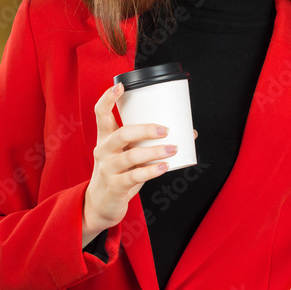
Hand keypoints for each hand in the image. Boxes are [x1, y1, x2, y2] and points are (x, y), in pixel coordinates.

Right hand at [82, 82, 196, 246]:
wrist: (100, 204)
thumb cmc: (119, 172)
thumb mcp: (128, 154)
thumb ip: (151, 143)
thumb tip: (190, 133)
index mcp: (105, 138)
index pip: (101, 114)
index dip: (108, 98)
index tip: (121, 86)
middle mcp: (103, 150)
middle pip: (121, 133)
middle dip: (145, 129)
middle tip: (166, 129)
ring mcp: (107, 169)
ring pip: (131, 155)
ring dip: (155, 151)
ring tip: (173, 148)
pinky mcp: (114, 186)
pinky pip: (134, 176)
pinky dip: (151, 171)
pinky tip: (164, 167)